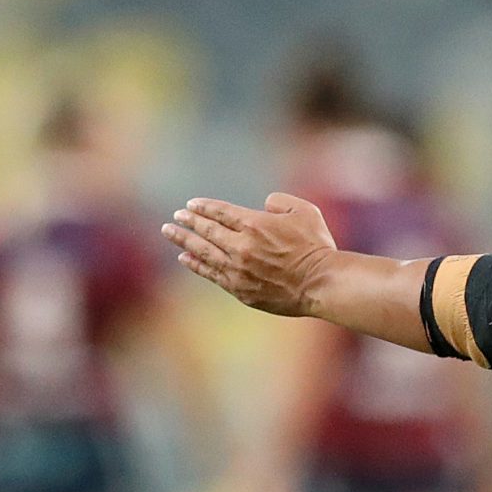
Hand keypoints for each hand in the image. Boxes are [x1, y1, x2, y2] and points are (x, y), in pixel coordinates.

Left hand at [162, 195, 336, 316]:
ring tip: (170, 233)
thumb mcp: (305, 211)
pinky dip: (196, 265)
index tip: (191, 205)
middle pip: (207, 231)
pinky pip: (212, 274)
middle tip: (175, 217)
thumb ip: (280, 202)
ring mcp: (238, 269)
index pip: (220, 212)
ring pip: (203, 252)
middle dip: (189, 222)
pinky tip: (185, 258)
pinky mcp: (240, 289)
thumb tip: (264, 205)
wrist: (321, 283)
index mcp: (254, 224)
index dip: (204, 207)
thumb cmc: (316, 246)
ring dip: (184, 241)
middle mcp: (241, 246)